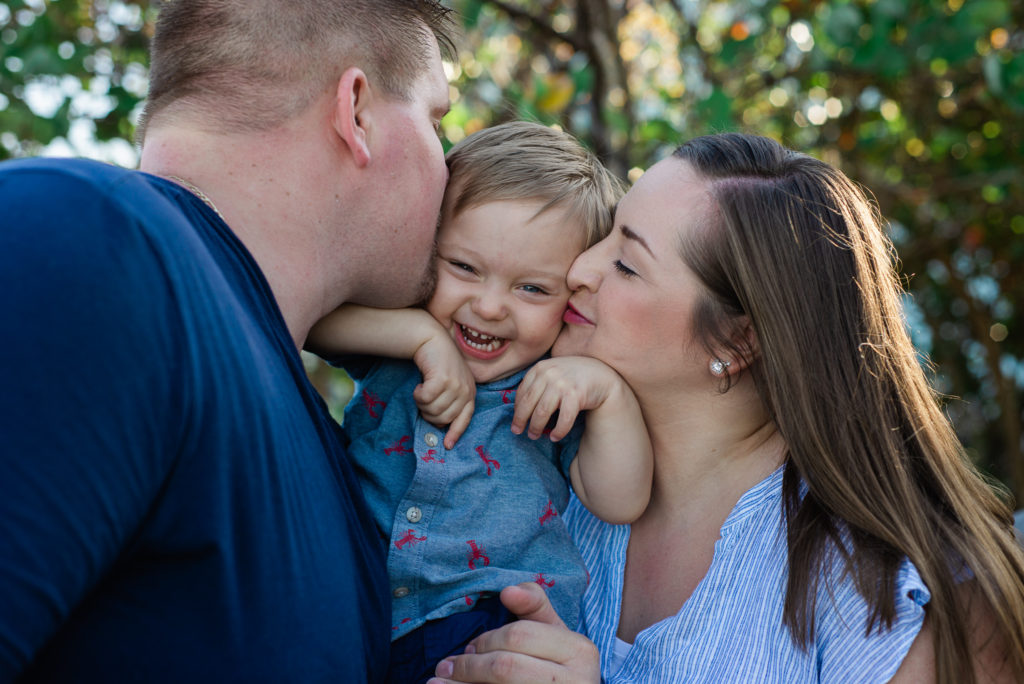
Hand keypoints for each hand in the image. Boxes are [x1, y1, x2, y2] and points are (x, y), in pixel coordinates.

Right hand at [413, 334, 475, 447]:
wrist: (432, 339)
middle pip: (444, 418)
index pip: (465, 418)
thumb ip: (450, 401)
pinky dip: (418, 395)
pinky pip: (425, 399)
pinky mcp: (443, 379)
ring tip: (421, 391)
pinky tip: (419, 385)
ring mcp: (456, 385)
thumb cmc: (438, 363)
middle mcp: (466, 390)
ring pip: (433, 409)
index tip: (447, 445)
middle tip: (423, 401)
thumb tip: (439, 425)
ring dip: (422, 404)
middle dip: (429, 414)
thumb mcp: (450, 382)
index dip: (456, 432)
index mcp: (470, 392)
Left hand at [428, 582, 600, 683]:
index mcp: (580, 651)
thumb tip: (508, 591)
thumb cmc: (560, 668)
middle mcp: (576, 681)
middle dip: (470, 665)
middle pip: (505, 667)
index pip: (519, 635)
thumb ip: (534, 606)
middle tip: (449, 666)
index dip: (487, 640)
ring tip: (438, 681)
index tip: (469, 646)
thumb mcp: (556, 635)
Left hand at [511, 356, 622, 440]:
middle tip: (518, 432)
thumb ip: (537, 383)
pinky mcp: (576, 395)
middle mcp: (549, 374)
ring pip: (542, 412)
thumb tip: (518, 407)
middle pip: (528, 403)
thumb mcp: (552, 372)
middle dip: (521, 420)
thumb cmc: (573, 376)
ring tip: (534, 436)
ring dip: (536, 427)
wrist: (601, 374)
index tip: (515, 421)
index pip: (522, 392)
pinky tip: (554, 437)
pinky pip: (563, 419)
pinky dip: (558, 431)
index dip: (516, 409)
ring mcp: (563, 384)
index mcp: (540, 368)